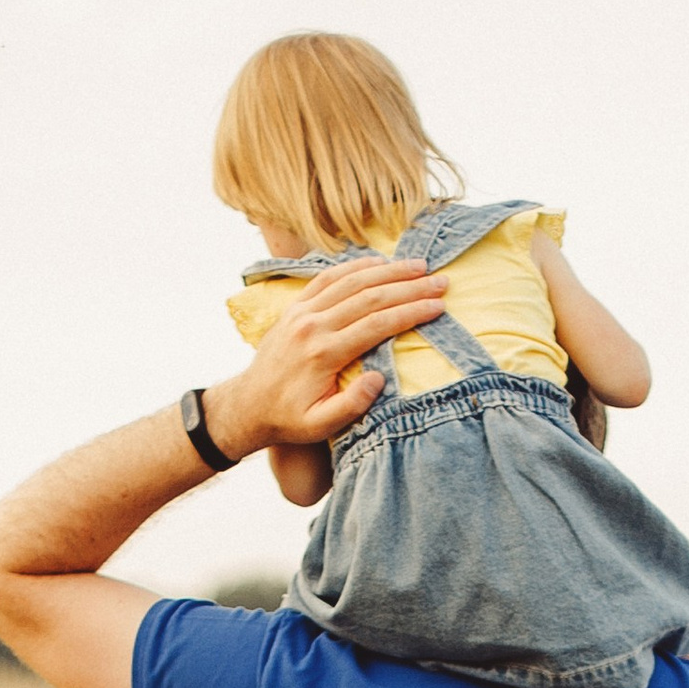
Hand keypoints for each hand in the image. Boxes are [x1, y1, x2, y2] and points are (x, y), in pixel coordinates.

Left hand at [208, 258, 445, 458]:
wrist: (248, 406)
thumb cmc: (289, 420)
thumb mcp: (320, 425)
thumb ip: (351, 405)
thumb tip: (379, 379)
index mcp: (324, 353)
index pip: (377, 324)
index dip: (411, 312)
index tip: (438, 307)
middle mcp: (313, 325)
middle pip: (370, 296)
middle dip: (409, 287)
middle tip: (441, 281)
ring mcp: (302, 311)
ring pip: (351, 280)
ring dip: (388, 270)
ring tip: (419, 266)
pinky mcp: (295, 306)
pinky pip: (328, 276)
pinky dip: (355, 266)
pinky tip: (379, 262)